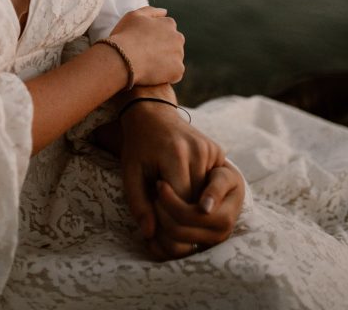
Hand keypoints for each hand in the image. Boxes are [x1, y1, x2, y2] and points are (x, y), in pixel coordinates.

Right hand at [109, 8, 184, 87]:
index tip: (144, 42)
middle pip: (173, 44)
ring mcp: (179, 55)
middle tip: (146, 55)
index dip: (154, 37)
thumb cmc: (125, 35)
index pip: (167, 29)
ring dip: (165, 62)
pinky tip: (152, 75)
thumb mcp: (134, 15)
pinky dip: (166, 76)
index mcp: (169, 24)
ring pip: (174, 59)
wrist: (122, 59)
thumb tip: (165, 12)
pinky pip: (174, 74)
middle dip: (163, 48)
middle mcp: (178, 38)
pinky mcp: (177, 71)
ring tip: (148, 65)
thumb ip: (151, 11)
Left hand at [119, 103, 242, 257]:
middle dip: (182, 217)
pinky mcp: (218, 151)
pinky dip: (201, 195)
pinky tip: (188, 196)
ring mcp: (211, 149)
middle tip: (165, 221)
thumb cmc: (138, 145)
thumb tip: (150, 234)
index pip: (182, 201)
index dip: (169, 217)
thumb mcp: (130, 172)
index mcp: (175, 154)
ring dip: (193, 208)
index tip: (157, 221)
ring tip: (175, 209)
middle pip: (197, 201)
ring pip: (208, 196)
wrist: (153, 113)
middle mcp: (199, 150)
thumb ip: (138, 204)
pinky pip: (213, 184)